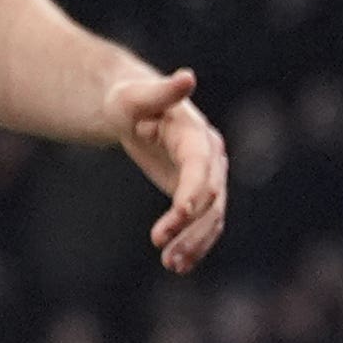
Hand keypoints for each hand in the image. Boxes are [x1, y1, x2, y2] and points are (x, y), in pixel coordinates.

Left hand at [106, 68, 228, 270]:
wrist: (136, 111)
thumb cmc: (131, 101)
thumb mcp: (135, 96)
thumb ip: (161, 91)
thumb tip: (188, 77)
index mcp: (198, 136)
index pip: (201, 169)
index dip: (192, 193)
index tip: (176, 218)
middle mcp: (211, 159)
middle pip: (211, 199)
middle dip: (191, 227)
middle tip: (163, 251)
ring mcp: (208, 179)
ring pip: (212, 218)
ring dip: (195, 243)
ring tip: (170, 265)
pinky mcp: (198, 195)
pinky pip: (205, 225)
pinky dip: (196, 245)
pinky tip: (179, 265)